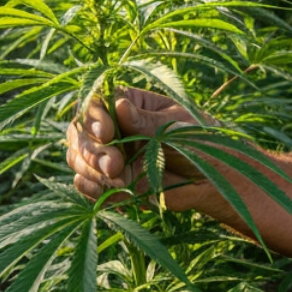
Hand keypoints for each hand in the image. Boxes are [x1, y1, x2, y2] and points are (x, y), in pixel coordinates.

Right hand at [65, 86, 201, 208]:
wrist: (213, 180)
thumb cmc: (201, 143)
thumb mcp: (177, 129)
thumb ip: (147, 123)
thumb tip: (120, 105)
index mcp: (129, 104)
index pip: (96, 102)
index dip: (93, 117)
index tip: (106, 133)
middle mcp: (113, 127)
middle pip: (79, 132)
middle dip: (91, 149)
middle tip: (113, 165)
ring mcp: (109, 155)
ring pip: (77, 158)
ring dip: (91, 170)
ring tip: (120, 178)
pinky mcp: (110, 181)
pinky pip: (85, 184)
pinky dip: (92, 188)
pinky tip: (112, 189)